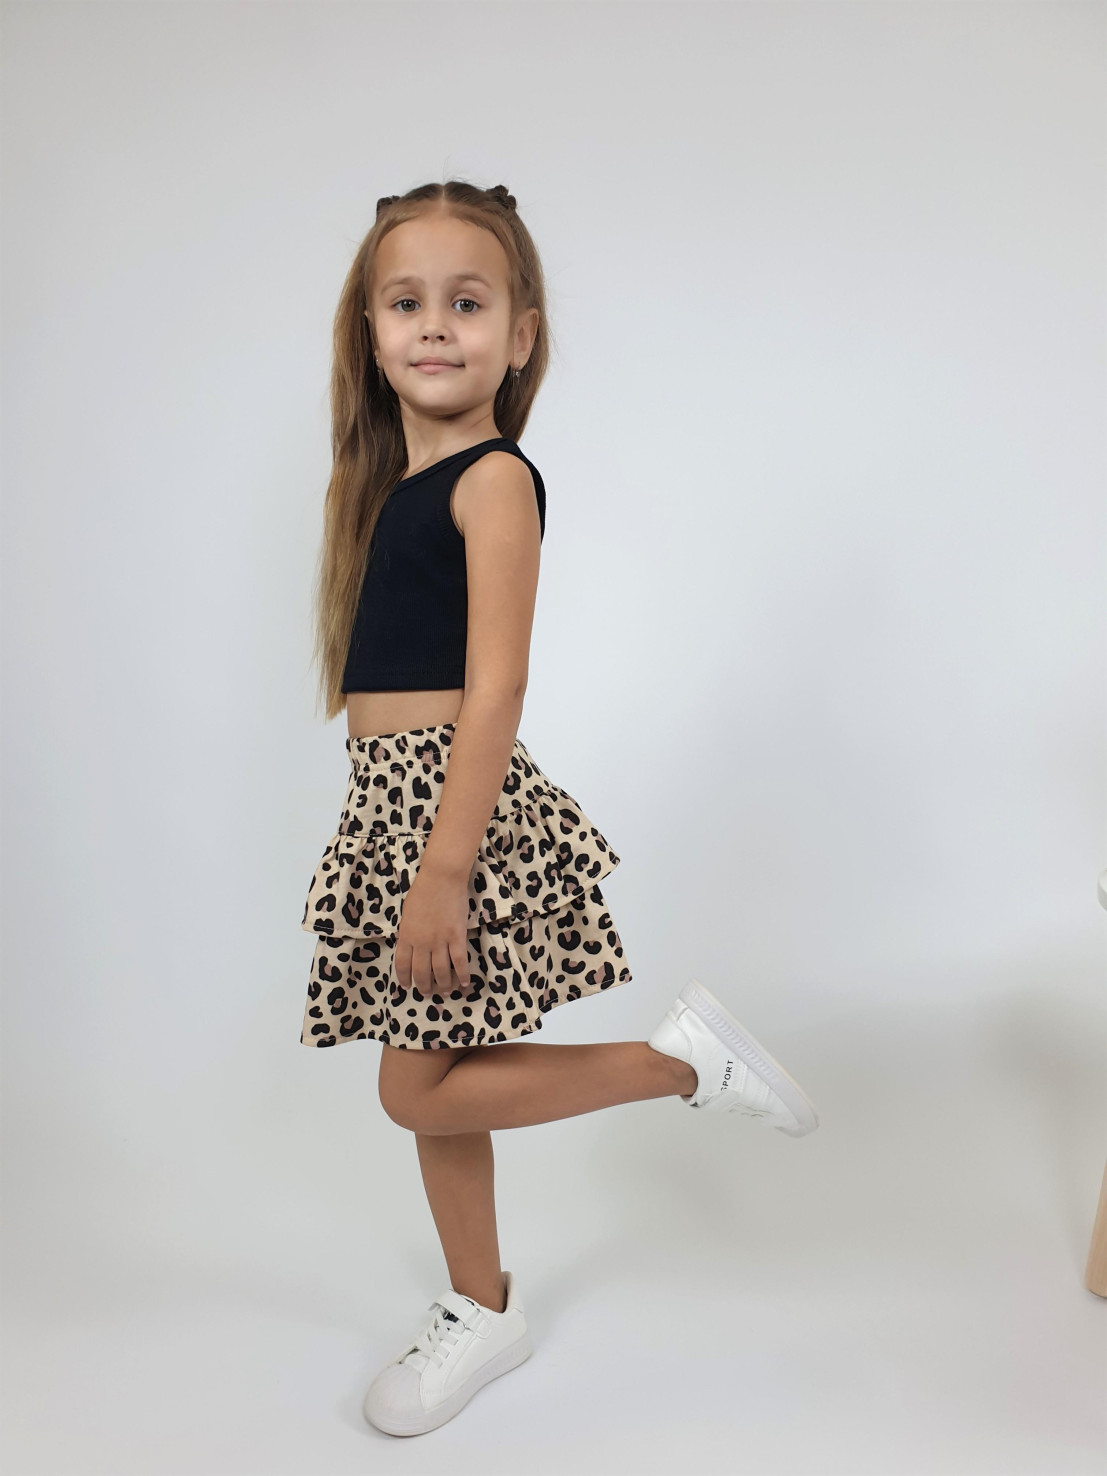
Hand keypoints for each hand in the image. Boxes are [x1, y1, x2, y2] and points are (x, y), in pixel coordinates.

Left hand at [393, 863, 471, 994]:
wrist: (441, 878)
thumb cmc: (422, 891)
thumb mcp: (407, 913)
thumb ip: (408, 931)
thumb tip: (410, 945)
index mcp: (406, 936)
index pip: (402, 965)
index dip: (405, 978)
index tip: (407, 986)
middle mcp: (421, 942)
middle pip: (421, 972)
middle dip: (424, 986)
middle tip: (428, 993)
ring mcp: (439, 940)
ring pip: (440, 971)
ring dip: (443, 985)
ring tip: (446, 992)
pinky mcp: (456, 936)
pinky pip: (459, 961)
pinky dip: (462, 974)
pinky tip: (463, 983)